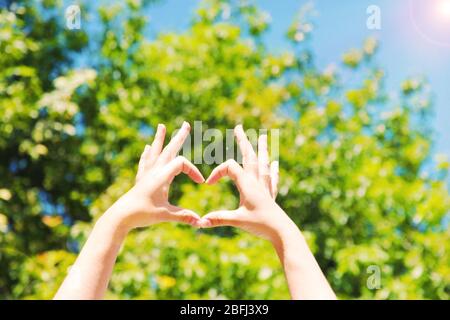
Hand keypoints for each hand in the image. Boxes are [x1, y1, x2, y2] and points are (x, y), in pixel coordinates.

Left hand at [106, 122, 204, 230]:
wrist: (120, 217)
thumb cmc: (142, 214)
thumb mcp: (165, 215)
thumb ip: (184, 216)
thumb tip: (201, 222)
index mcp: (161, 176)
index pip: (181, 164)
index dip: (193, 170)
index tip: (200, 182)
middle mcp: (154, 171)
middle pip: (169, 150)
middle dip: (179, 137)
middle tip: (186, 124)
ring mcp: (146, 174)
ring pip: (155, 152)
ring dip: (160, 139)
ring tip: (161, 125)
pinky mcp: (140, 179)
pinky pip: (145, 162)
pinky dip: (148, 154)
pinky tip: (147, 148)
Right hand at [199, 125, 294, 241]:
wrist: (282, 232)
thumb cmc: (260, 225)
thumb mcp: (237, 220)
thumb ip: (219, 218)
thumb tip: (199, 222)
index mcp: (247, 184)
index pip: (230, 167)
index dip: (217, 172)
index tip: (208, 184)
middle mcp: (257, 182)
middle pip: (249, 156)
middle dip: (243, 141)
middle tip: (239, 127)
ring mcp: (265, 187)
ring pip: (263, 163)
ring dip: (261, 149)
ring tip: (263, 137)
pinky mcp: (271, 196)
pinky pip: (272, 178)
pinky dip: (273, 169)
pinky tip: (276, 164)